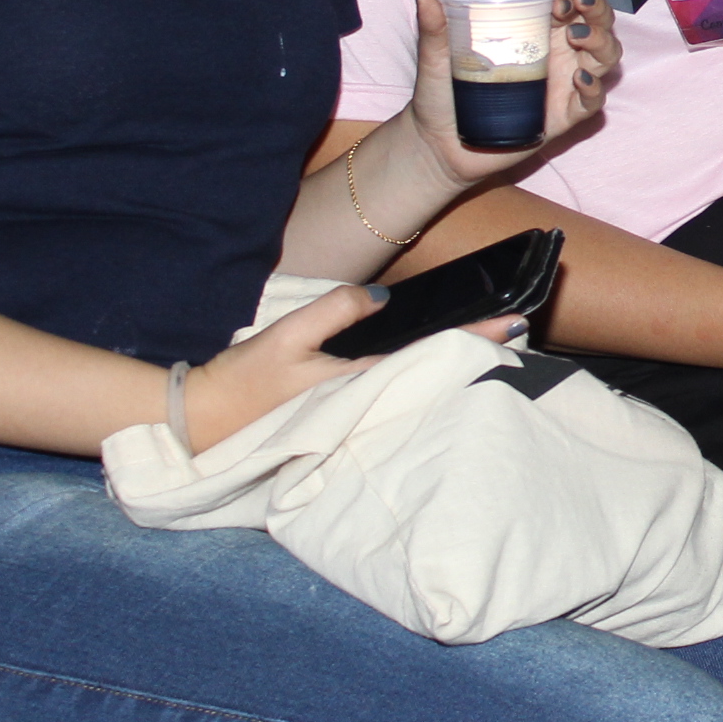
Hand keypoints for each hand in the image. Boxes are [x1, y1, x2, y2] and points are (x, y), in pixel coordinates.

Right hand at [174, 281, 527, 449]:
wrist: (201, 425)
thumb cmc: (243, 383)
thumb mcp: (287, 337)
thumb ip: (335, 311)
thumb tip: (383, 296)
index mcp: (361, 380)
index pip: (433, 353)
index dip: (475, 336)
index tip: (516, 320)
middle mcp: (367, 396)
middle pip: (435, 367)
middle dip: (477, 345)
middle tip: (521, 320)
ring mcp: (356, 403)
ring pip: (418, 376)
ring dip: (454, 354)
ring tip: (492, 330)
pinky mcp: (340, 406)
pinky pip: (392, 382)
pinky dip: (420, 364)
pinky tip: (435, 349)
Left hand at [406, 0, 617, 186]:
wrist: (436, 147)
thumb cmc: (439, 98)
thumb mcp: (436, 59)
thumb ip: (433, 28)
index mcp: (535, 35)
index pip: (572, 7)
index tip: (559, 2)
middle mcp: (556, 57)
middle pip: (598, 28)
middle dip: (599, 14)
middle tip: (577, 15)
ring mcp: (562, 87)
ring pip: (603, 60)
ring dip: (601, 44)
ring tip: (578, 40)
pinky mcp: (562, 118)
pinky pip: (591, 102)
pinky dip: (593, 88)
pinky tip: (579, 79)